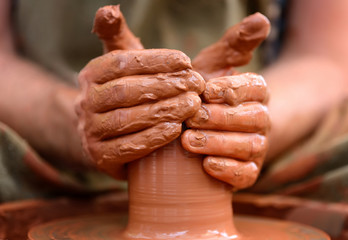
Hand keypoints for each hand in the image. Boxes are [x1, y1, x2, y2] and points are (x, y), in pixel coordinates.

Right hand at [76, 6, 204, 177]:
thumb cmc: (123, 93)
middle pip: (126, 91)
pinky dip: (153, 138)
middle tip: (196, 84)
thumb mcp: (120, 64)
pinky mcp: (100, 157)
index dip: (155, 60)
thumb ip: (118, 37)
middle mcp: (84, 102)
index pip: (122, 63)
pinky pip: (127, 147)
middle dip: (165, 86)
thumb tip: (108, 10)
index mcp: (91, 74)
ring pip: (127, 119)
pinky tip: (175, 130)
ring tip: (192, 105)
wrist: (106, 135)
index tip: (186, 61)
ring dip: (163, 111)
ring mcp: (90, 132)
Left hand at [182, 13, 270, 189]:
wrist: (196, 128)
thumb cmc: (202, 93)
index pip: (255, 87)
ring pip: (250, 146)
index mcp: (256, 91)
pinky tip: (206, 165)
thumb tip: (262, 18)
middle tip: (191, 118)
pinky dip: (228, 170)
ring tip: (189, 141)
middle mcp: (261, 118)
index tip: (205, 91)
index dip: (232, 89)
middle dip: (221, 118)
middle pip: (254, 118)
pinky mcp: (248, 171)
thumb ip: (234, 44)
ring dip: (219, 144)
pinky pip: (247, 174)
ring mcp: (256, 146)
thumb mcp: (214, 65)